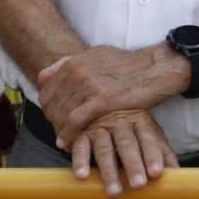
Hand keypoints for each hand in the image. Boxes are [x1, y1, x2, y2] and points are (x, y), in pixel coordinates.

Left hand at [37, 45, 187, 146]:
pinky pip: (74, 121)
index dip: (48, 108)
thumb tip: (44, 75)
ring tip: (62, 140)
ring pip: (61, 114)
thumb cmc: (128, 65)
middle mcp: (78, 72)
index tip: (53, 118)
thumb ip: (69, 63)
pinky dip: (68, 134)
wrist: (154, 68)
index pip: (47, 90)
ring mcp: (88, 86)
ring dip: (59, 131)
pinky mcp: (100, 101)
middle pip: (51, 104)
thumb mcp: (97, 55)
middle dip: (52, 122)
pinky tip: (66, 143)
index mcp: (75, 62)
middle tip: (57, 132)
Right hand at [68, 109, 180, 196]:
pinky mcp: (81, 133)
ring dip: (109, 171)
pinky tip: (82, 176)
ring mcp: (100, 127)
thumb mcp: (148, 132)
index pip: (148, 138)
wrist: (99, 103)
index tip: (157, 172)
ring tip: (115, 191)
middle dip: (133, 165)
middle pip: (127, 144)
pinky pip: (80, 147)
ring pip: (104, 149)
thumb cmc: (129, 124)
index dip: (153, 155)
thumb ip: (162, 152)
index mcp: (140, 120)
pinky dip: (80, 162)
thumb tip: (178, 173)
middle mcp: (120, 122)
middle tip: (139, 185)